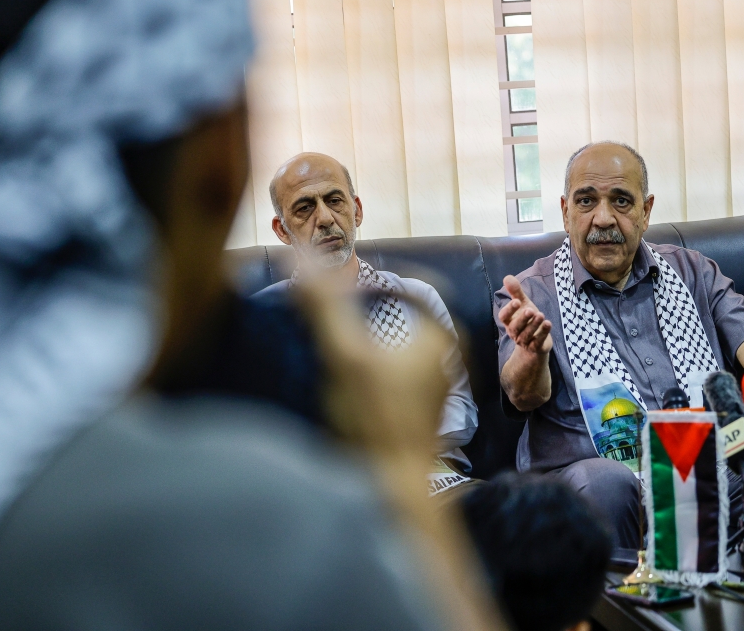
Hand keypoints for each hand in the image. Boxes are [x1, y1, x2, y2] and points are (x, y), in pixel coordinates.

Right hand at [294, 276, 507, 630]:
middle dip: (370, 313)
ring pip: (401, 345)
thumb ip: (323, 304)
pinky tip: (348, 384)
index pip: (409, 291)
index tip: (345, 289)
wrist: (392, 487)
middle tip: (336, 314)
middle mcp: (447, 357)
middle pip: (405, 318)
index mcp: (439, 336)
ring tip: (336, 347)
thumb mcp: (343, 354)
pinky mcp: (423, 408)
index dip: (375, 285)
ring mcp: (437, 385)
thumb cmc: (374, 419)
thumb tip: (297, 256)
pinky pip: (399, 372)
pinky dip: (375, 367)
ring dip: (371, 341)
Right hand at [498, 275, 551, 354]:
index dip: (509, 310)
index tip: (517, 301)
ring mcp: (525, 341)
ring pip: (527, 334)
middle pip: (515, 327)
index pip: (504, 317)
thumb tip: (507, 277)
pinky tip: (548, 324)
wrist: (535, 344)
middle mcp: (515, 332)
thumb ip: (516, 292)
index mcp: (509, 321)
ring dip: (534, 325)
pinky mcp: (536, 347)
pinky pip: (538, 342)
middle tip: (531, 310)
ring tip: (541, 315)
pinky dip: (543, 333)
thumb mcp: (523, 305)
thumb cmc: (527, 320)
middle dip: (523, 319)